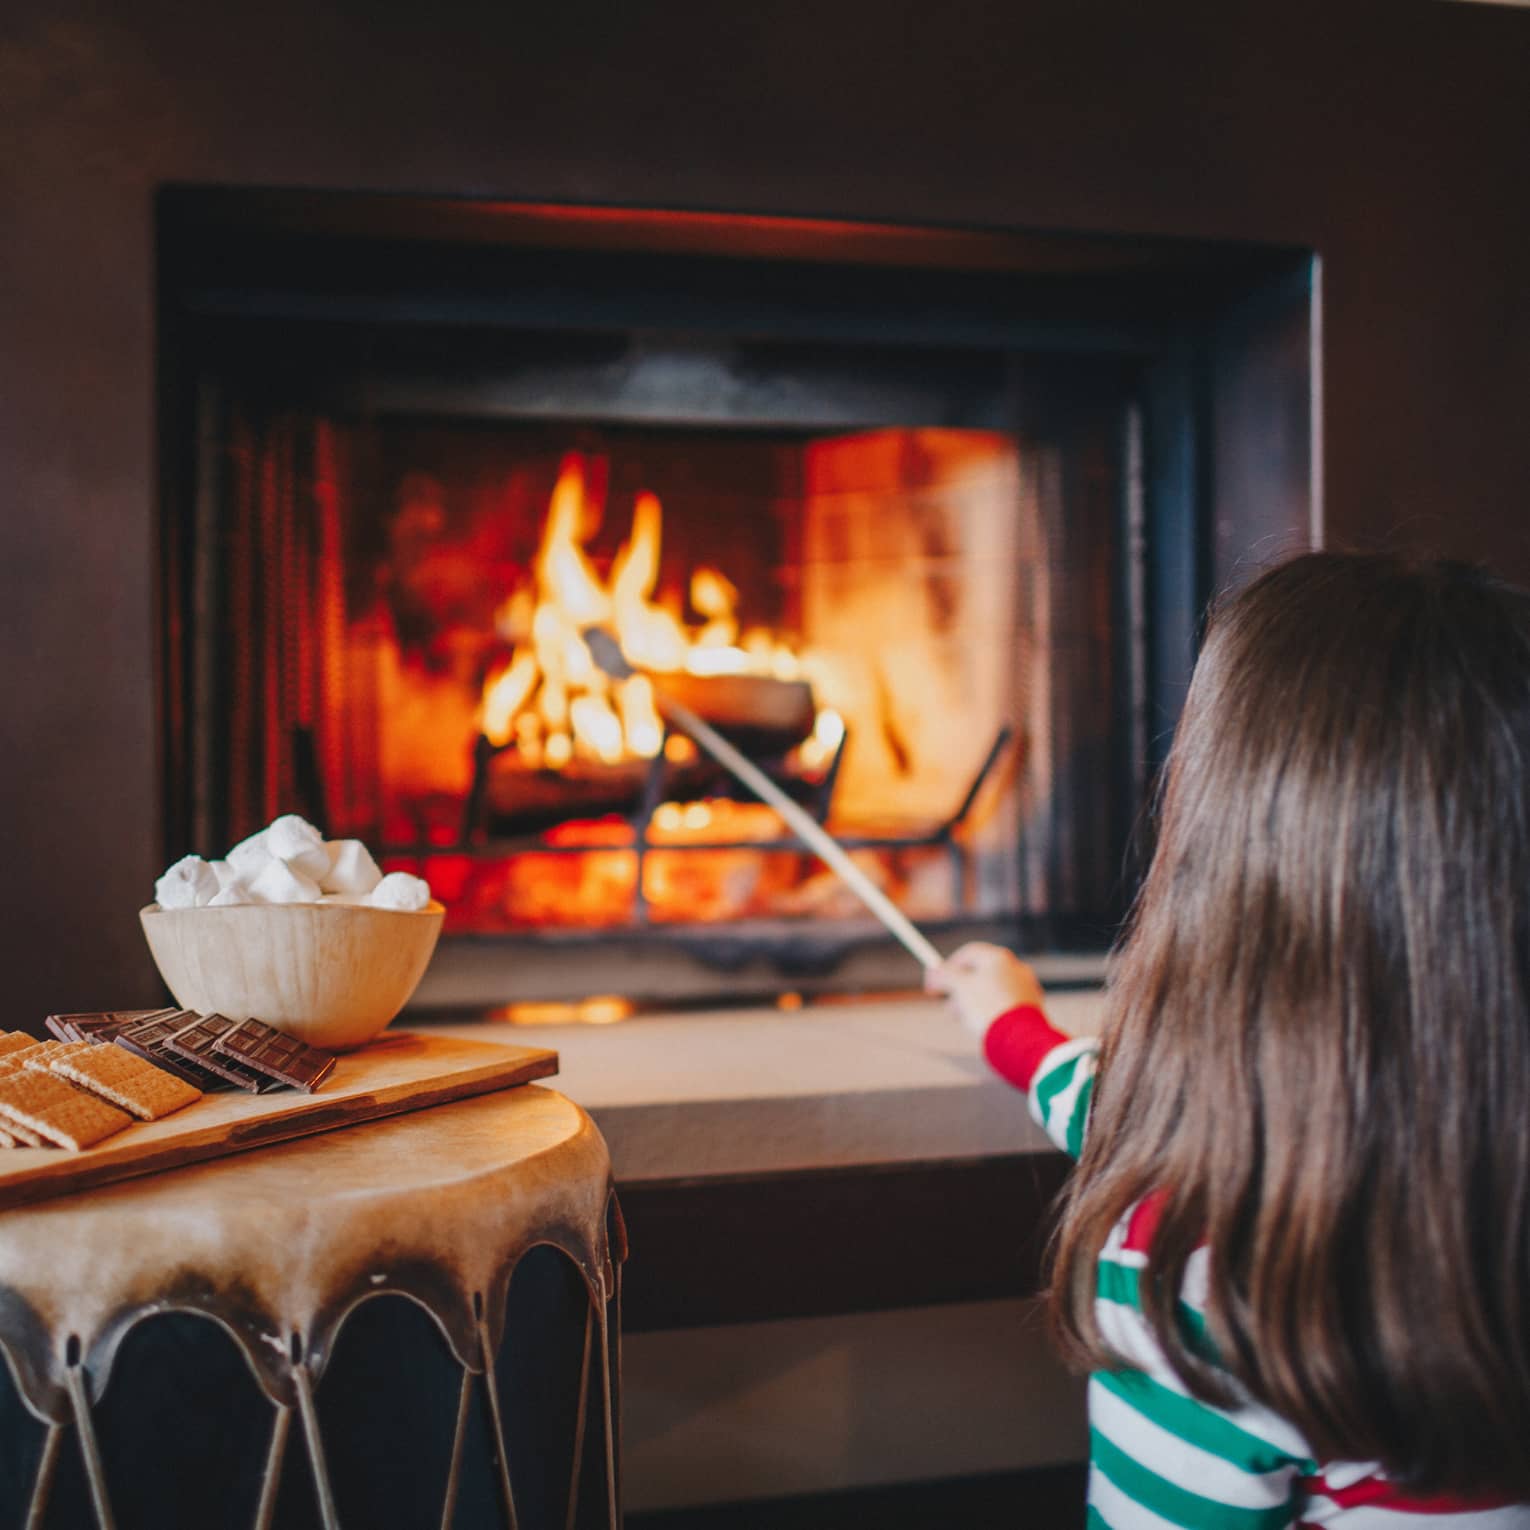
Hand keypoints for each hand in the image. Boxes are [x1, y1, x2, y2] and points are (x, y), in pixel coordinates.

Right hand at [926, 942, 1044, 1037]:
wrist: (1018, 1037)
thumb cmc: (988, 1008)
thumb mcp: (959, 988)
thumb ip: (944, 975)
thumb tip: (932, 971)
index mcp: (999, 957)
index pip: (968, 953)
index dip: (948, 967)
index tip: (935, 982)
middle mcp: (1015, 967)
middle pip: (981, 972)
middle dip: (961, 989)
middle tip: (950, 1007)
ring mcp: (1025, 987)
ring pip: (992, 991)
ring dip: (974, 1002)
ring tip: (967, 1021)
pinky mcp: (1031, 1006)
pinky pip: (1004, 1004)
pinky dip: (992, 1011)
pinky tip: (986, 1026)